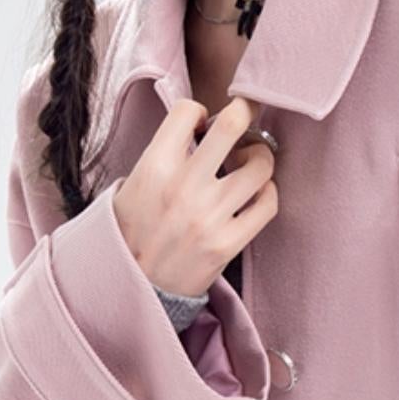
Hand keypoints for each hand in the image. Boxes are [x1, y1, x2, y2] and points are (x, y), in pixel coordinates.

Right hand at [111, 96, 278, 299]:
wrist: (133, 289)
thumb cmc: (131, 233)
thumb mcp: (131, 184)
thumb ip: (163, 153)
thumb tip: (202, 126)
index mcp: (154, 167)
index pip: (188, 110)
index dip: (200, 111)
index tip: (202, 123)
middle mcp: (184, 186)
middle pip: (233, 123)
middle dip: (245, 111)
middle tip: (245, 119)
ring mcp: (209, 216)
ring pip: (260, 165)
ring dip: (259, 157)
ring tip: (247, 164)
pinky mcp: (228, 243)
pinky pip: (267, 203)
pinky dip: (267, 192)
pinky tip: (254, 193)